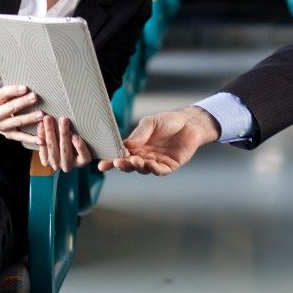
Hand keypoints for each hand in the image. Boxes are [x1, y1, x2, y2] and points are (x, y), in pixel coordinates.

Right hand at [0, 84, 42, 144]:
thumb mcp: (0, 97)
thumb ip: (12, 93)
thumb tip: (30, 87)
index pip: (3, 94)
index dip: (14, 91)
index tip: (25, 88)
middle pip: (10, 108)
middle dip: (23, 102)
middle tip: (35, 97)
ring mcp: (2, 126)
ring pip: (16, 122)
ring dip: (29, 118)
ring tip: (41, 114)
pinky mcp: (8, 135)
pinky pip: (20, 137)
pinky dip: (31, 139)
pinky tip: (41, 139)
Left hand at [36, 114, 91, 171]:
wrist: (61, 142)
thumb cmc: (77, 135)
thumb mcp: (86, 136)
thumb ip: (90, 131)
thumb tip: (101, 115)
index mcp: (83, 161)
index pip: (84, 156)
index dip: (79, 147)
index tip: (76, 136)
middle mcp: (70, 166)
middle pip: (66, 151)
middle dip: (63, 134)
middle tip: (63, 119)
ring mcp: (56, 165)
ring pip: (53, 150)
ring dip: (50, 133)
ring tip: (49, 119)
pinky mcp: (45, 161)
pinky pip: (42, 149)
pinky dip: (41, 136)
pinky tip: (41, 125)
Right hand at [98, 106, 219, 175]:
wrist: (190, 123)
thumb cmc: (169, 121)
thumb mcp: (150, 122)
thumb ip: (139, 134)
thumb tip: (125, 145)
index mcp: (137, 146)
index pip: (121, 154)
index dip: (111, 160)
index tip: (102, 164)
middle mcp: (144, 156)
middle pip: (130, 164)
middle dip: (122, 164)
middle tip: (117, 162)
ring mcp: (156, 162)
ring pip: (143, 169)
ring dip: (137, 166)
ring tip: (134, 160)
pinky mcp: (169, 166)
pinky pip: (159, 171)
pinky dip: (153, 169)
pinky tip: (149, 164)